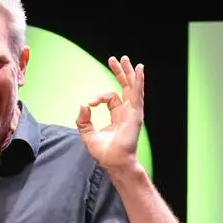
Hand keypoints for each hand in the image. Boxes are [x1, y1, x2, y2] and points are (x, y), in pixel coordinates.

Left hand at [76, 55, 144, 172]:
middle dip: (121, 73)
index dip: (98, 97)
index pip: (110, 98)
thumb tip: (83, 104)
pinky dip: (139, 81)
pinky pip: (138, 94)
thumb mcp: (87, 134)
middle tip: (115, 59)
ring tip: (125, 59)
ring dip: (129, 73)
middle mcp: (127, 112)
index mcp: (118, 116)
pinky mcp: (135, 114)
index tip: (90, 103)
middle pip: (126, 87)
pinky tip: (139, 69)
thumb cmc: (104, 153)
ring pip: (133, 88)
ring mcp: (133, 112)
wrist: (114, 163)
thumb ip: (83, 120)